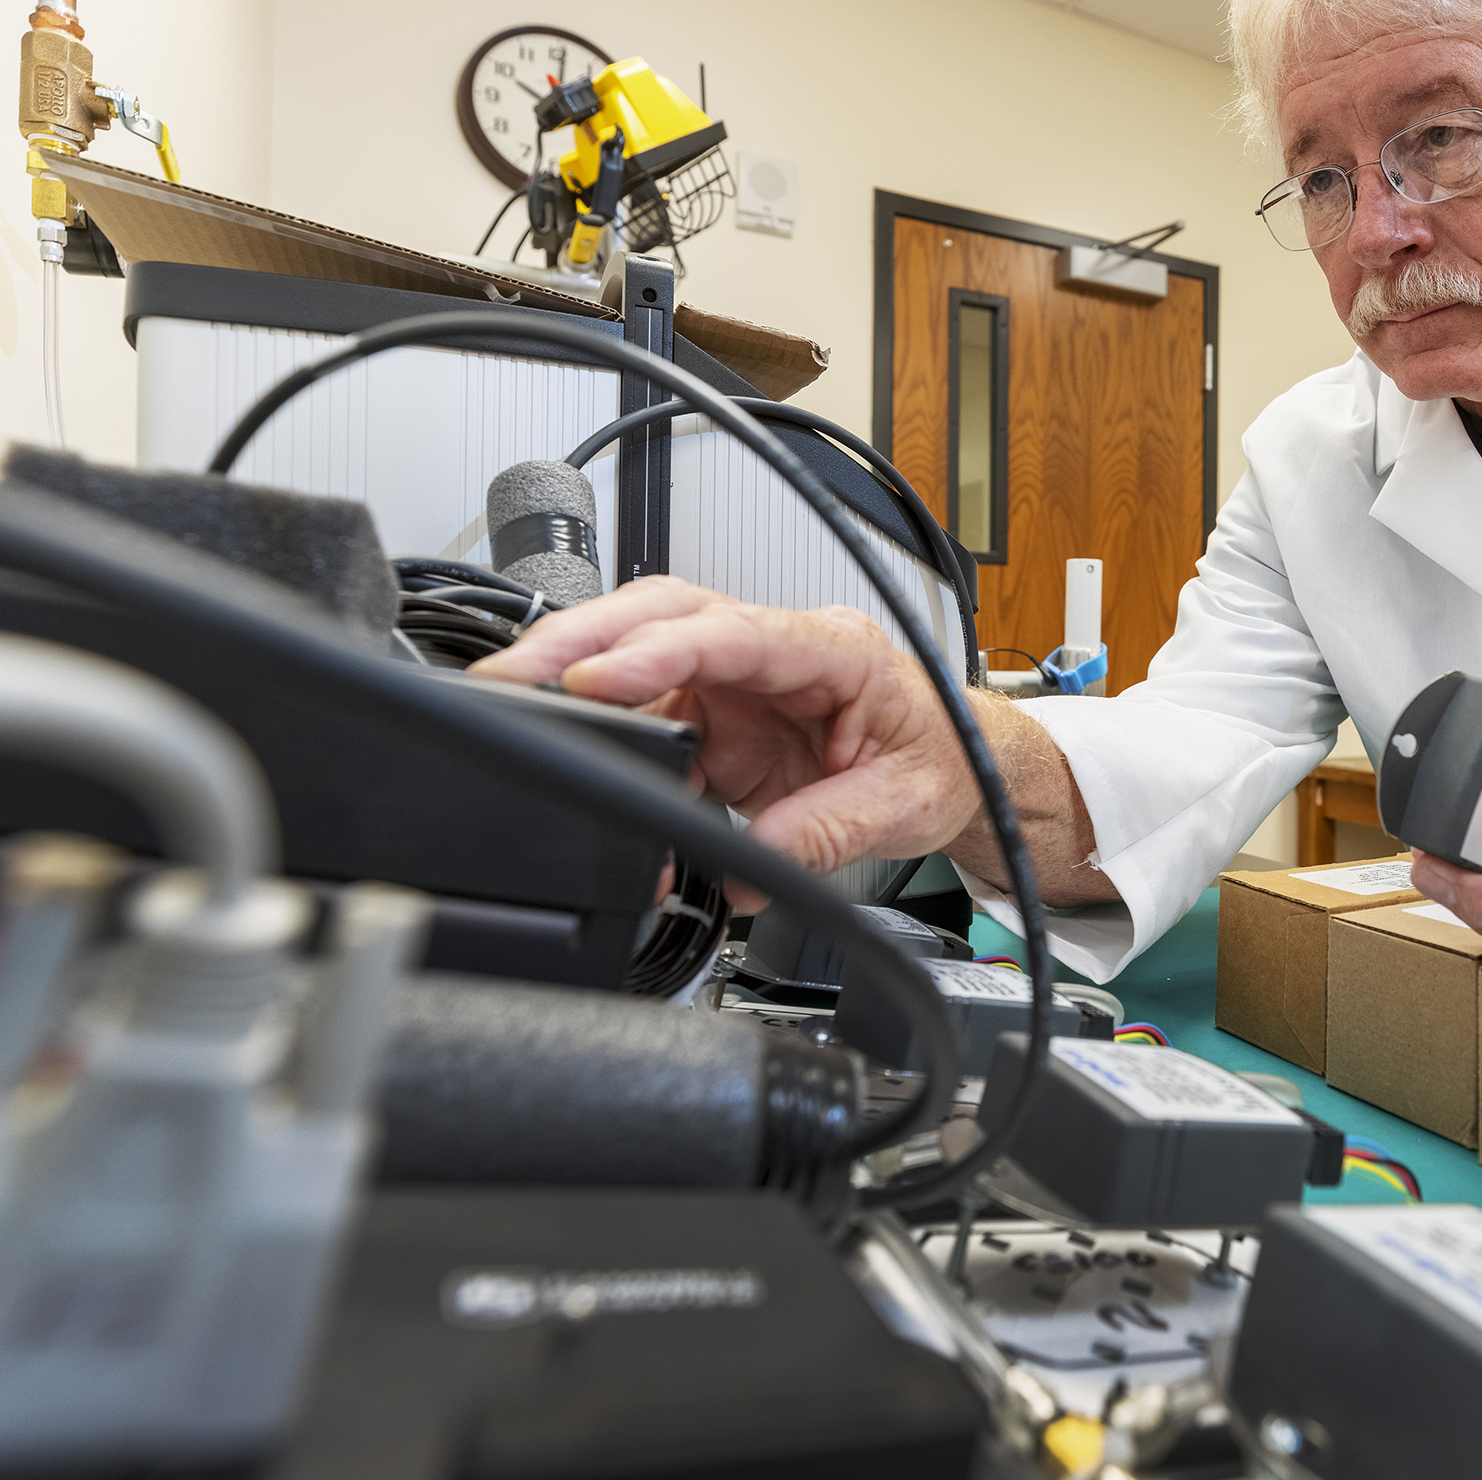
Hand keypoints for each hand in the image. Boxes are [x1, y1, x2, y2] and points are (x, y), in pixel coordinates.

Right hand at [471, 577, 975, 907]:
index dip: (659, 651)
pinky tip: (581, 763)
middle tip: (514, 674)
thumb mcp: (906, 806)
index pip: (734, 634)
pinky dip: (613, 742)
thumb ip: (826, 831)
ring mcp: (745, 681)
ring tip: (518, 712)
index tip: (597, 678)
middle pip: (666, 616)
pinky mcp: (722, 719)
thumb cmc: (946, 760)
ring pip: (644, 656)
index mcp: (836, 649)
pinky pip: (653, 718)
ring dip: (580, 679)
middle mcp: (780, 650)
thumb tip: (753, 865)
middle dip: (582, 637)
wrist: (966, 770)